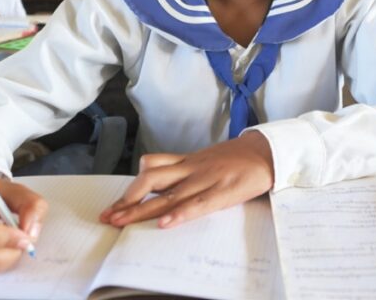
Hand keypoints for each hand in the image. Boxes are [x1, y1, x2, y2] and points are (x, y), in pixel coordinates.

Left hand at [99, 132, 274, 228]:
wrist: (266, 152)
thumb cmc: (236, 158)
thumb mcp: (204, 158)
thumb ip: (181, 168)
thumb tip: (153, 175)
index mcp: (187, 161)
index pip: (151, 169)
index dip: (130, 188)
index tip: (113, 205)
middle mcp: (191, 169)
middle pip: (151, 182)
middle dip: (128, 201)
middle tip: (108, 217)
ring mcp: (205, 179)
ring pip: (168, 195)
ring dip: (143, 210)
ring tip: (122, 221)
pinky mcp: (222, 191)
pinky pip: (198, 204)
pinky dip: (180, 214)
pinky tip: (165, 223)